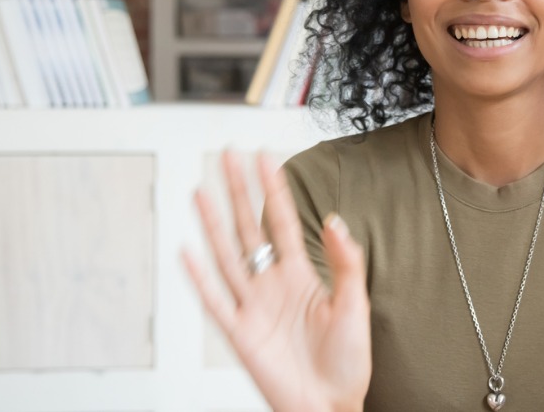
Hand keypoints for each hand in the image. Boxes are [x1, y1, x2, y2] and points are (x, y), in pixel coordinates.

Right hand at [182, 152, 370, 411]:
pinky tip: (187, 251)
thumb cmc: (347, 363)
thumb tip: (336, 220)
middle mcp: (272, 285)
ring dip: (212, 224)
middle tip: (228, 157)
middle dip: (238, 192)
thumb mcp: (355, 304)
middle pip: (249, 228)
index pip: (282, 221)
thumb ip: (345, 262)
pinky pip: (215, 300)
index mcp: (301, 276)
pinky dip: (199, 277)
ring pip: (226, 256)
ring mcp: (253, 307)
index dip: (273, 190)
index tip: (265, 159)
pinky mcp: (240, 334)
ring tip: (201, 191)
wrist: (330, 406)